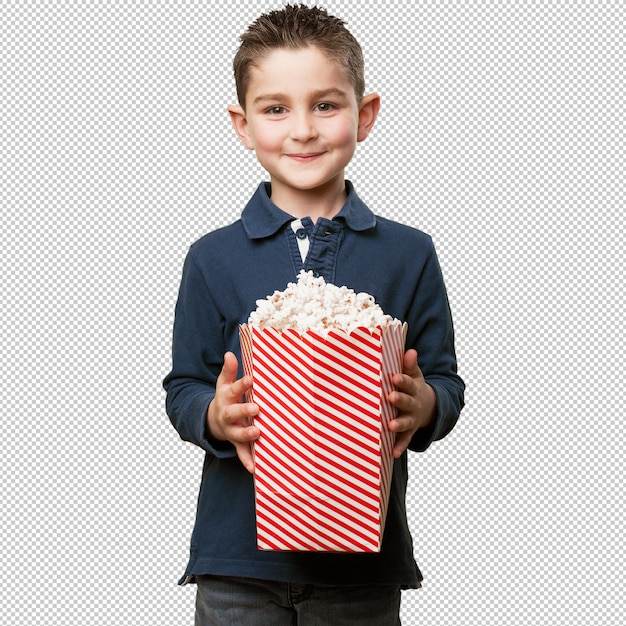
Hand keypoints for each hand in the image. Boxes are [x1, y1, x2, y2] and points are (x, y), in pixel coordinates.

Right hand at [207, 352, 259, 472]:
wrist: (212, 421)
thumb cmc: (225, 398)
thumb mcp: (224, 384)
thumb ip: (229, 370)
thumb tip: (230, 353)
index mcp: (226, 397)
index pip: (235, 388)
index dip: (243, 383)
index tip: (252, 378)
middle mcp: (227, 414)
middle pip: (234, 412)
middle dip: (244, 410)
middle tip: (256, 408)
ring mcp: (231, 430)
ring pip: (238, 434)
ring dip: (246, 434)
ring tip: (257, 433)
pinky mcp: (235, 443)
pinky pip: (241, 453)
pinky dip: (247, 461)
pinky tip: (255, 468)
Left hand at [388, 349, 436, 457]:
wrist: (429, 407)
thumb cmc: (414, 387)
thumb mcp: (415, 376)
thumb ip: (410, 366)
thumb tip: (410, 351)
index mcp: (414, 389)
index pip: (408, 383)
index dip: (402, 380)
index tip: (393, 376)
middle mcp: (414, 405)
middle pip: (407, 402)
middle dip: (399, 400)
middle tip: (390, 397)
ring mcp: (412, 419)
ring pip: (405, 422)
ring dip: (399, 424)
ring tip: (390, 426)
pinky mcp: (409, 432)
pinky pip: (404, 440)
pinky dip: (399, 446)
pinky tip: (393, 453)